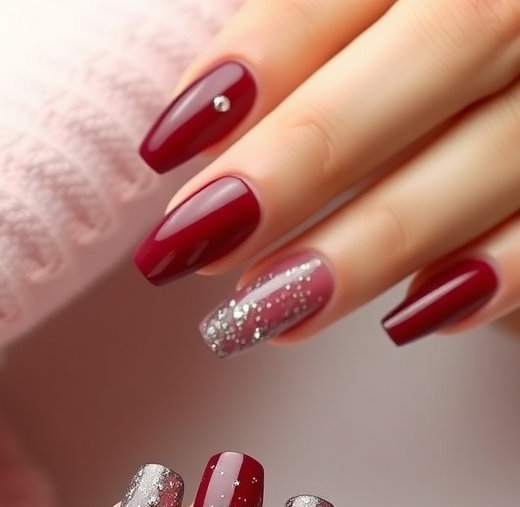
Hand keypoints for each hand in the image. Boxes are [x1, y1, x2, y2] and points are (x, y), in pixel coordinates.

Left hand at [133, 0, 519, 353]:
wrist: (518, 88)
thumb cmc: (427, 77)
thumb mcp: (380, 35)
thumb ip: (320, 49)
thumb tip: (199, 131)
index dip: (268, 51)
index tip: (171, 143)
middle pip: (444, 46)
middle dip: (309, 152)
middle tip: (200, 241)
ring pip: (499, 150)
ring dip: (376, 241)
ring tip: (271, 309)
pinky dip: (498, 274)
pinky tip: (411, 319)